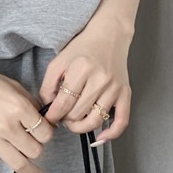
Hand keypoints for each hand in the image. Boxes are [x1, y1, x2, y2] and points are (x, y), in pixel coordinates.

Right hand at [0, 60, 56, 172]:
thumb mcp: (12, 85)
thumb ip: (30, 103)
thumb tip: (44, 119)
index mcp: (18, 107)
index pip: (45, 131)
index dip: (48, 132)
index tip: (45, 131)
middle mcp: (6, 125)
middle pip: (35, 150)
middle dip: (38, 147)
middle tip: (34, 142)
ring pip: (21, 164)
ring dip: (33, 172)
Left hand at [38, 17, 132, 144]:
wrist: (110, 34)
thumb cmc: (82, 48)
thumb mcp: (59, 61)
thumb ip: (48, 84)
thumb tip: (47, 107)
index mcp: (81, 69)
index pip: (63, 104)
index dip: (53, 116)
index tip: (50, 118)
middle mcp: (100, 79)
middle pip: (78, 114)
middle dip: (66, 119)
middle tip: (62, 115)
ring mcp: (115, 87)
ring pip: (95, 120)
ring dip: (81, 127)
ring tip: (74, 122)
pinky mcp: (126, 93)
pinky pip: (121, 121)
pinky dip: (111, 134)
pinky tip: (100, 138)